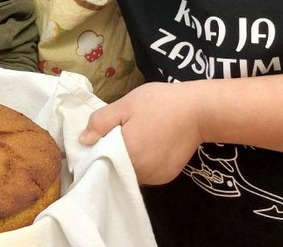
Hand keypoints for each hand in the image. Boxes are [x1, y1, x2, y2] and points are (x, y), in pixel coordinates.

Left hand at [79, 81, 201, 184]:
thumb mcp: (126, 105)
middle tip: (124, 131)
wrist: (199, 110)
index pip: (100, 160)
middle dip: (113, 153)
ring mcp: (155, 178)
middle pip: (115, 168)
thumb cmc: (160, 103)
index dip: (97, 148)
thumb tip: (83, 140)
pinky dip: (144, 163)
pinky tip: (150, 145)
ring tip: (139, 137)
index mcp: (127, 155)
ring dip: (129, 160)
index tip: (102, 135)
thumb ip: (101, 122)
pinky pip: (146, 174)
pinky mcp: (166, 177)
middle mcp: (140, 173)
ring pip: (130, 172)